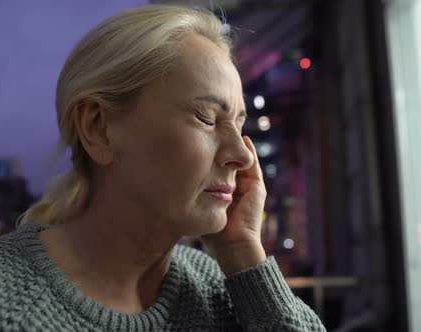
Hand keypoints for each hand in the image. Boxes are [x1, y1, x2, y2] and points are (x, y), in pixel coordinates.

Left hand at [200, 136, 267, 275]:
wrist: (232, 247)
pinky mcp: (257, 187)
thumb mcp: (194, 208)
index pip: (214, 168)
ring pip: (239, 160)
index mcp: (221, 192)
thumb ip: (186, 196)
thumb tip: (164, 181)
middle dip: (220, 146)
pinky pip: (252, 164)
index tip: (195, 140)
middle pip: (227, 161)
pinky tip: (242, 138)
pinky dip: (248, 151)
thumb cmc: (211, 233)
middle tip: (211, 129)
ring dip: (235, 145)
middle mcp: (234, 187)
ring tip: (227, 128)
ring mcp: (247, 186)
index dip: (206, 155)